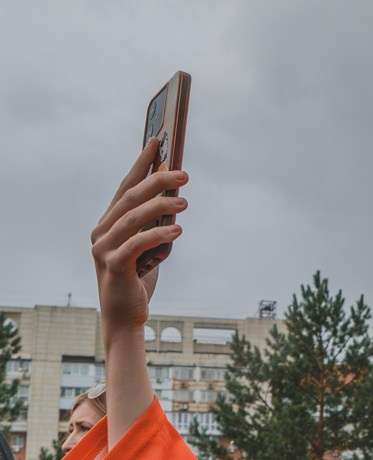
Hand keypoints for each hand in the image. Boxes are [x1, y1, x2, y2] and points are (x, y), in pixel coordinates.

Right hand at [91, 138, 187, 334]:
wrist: (125, 318)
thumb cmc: (139, 280)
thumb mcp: (150, 248)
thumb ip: (156, 225)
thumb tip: (177, 200)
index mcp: (108, 223)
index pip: (126, 186)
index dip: (141, 162)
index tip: (158, 140)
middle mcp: (101, 231)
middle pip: (130, 197)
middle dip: (157, 180)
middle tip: (183, 174)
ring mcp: (103, 248)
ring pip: (133, 218)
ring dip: (160, 206)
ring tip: (184, 202)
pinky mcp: (113, 265)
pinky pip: (137, 244)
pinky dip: (158, 235)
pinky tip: (178, 231)